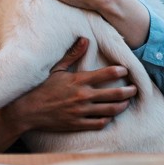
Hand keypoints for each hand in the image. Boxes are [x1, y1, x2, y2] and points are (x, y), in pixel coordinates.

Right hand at [3, 37, 136, 132]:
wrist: (28, 110)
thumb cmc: (42, 87)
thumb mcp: (56, 68)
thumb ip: (72, 54)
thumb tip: (85, 40)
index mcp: (78, 80)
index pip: (106, 74)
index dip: (119, 71)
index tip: (125, 70)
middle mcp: (82, 96)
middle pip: (114, 94)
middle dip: (128, 91)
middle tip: (134, 89)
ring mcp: (81, 112)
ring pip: (110, 110)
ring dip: (121, 106)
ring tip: (126, 102)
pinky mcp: (78, 124)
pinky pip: (99, 123)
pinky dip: (107, 119)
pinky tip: (110, 115)